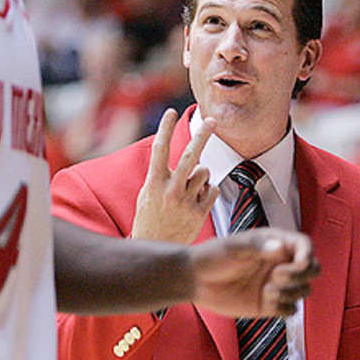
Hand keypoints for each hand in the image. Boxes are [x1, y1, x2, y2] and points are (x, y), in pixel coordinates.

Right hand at [131, 108, 218, 243]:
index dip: (164, 128)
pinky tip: (196, 201)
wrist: (156, 248)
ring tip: (190, 188)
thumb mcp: (147, 194)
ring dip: (201, 174)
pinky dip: (207, 191)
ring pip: (205, 172)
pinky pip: (212, 190)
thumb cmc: (150, 218)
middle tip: (212, 120)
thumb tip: (186, 159)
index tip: (170, 111)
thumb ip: (163, 175)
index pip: (160, 149)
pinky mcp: (200, 213)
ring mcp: (186, 202)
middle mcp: (171, 190)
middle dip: (202, 135)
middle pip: (190, 155)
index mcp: (154, 183)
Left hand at [188, 228, 318, 316]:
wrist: (195, 280)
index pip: (304, 246)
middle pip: (313, 269)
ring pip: (304, 290)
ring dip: (291, 292)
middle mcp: (280, 264)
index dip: (307, 255)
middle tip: (278, 277)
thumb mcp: (233, 248)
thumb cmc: (213, 257)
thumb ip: (257, 247)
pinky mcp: (270, 304)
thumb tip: (280, 248)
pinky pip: (290, 310)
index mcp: (275, 244)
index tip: (299, 264)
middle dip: (303, 275)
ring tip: (267, 290)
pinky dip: (283, 308)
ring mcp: (276, 285)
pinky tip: (265, 302)